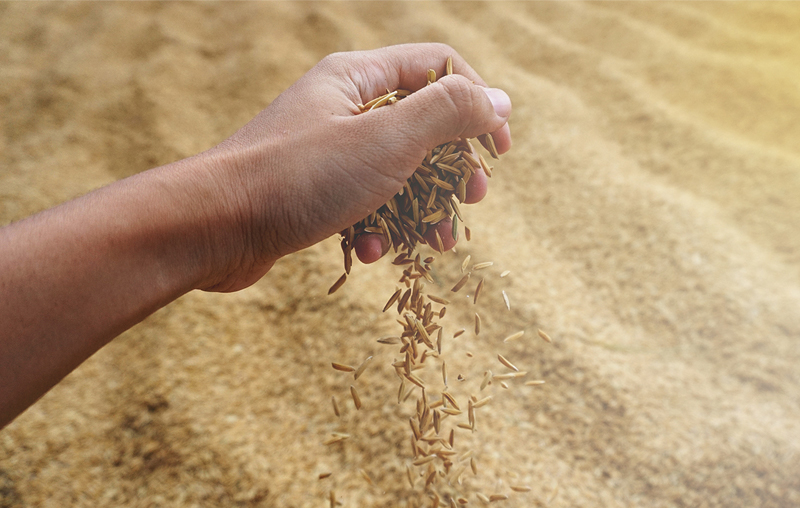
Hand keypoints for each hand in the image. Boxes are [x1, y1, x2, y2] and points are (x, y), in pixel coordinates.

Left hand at [199, 43, 511, 291]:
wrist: (211, 228)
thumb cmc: (299, 176)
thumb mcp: (388, 139)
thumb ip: (449, 113)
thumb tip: (499, 100)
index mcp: (358, 77)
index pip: (439, 68)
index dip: (477, 103)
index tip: (499, 150)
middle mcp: (341, 107)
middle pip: (421, 125)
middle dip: (452, 168)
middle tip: (472, 199)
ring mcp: (325, 152)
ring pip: (395, 173)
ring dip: (420, 210)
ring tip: (435, 244)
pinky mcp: (311, 193)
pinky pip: (361, 205)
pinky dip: (374, 229)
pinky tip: (367, 252)